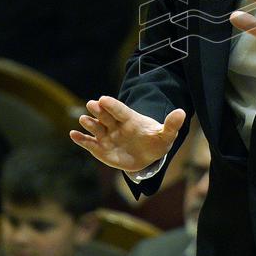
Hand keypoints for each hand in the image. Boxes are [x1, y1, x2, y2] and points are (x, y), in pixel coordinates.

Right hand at [70, 96, 185, 172]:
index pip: (120, 110)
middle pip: (106, 116)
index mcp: (131, 119)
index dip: (113, 105)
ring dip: (90, 124)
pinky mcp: (100, 148)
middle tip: (92, 103)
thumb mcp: (166, 135)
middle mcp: (116, 125)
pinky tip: (73, 135)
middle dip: (99, 110)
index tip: (104, 99)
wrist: (147, 156)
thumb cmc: (156, 142)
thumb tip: (182, 112)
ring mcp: (107, 136)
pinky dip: (81, 140)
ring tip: (84, 119)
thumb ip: (171, 124)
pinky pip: (89, 143)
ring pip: (96, 128)